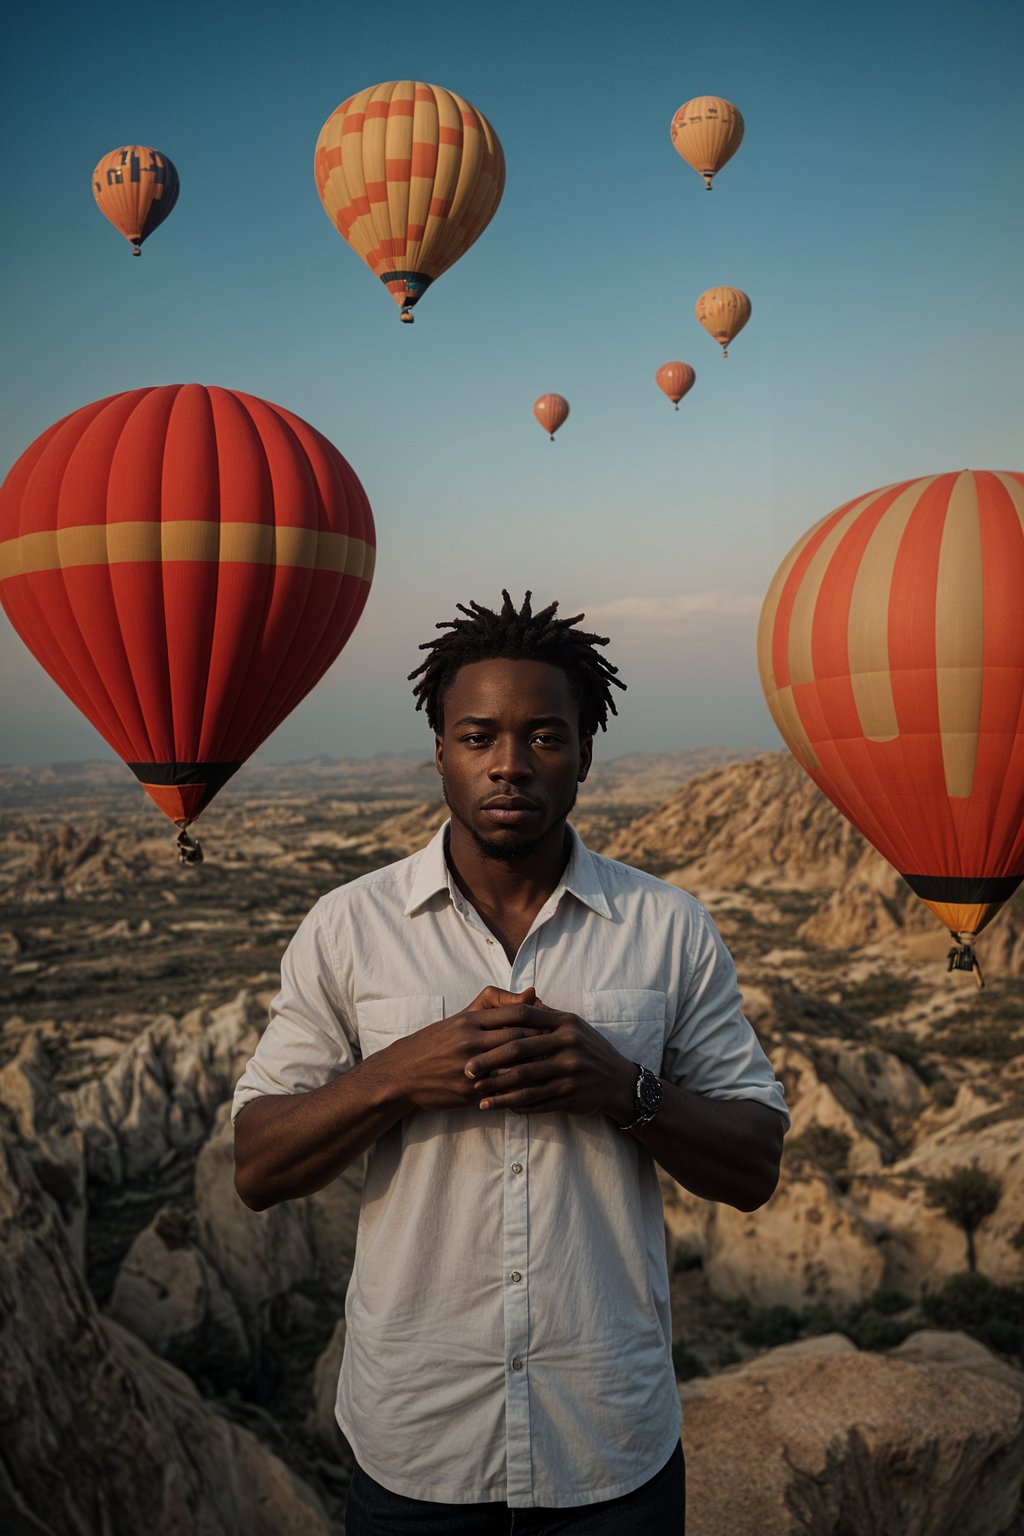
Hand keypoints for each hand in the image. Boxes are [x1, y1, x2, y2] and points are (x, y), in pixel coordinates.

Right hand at [383, 987, 549, 1112]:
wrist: (403, 1073)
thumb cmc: (437, 1041)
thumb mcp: (463, 1016)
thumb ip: (497, 1002)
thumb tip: (532, 994)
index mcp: (470, 1021)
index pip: (514, 1015)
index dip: (539, 1021)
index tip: (556, 1026)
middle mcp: (470, 1042)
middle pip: (517, 1041)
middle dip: (543, 1045)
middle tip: (565, 1049)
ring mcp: (469, 1069)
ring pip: (512, 1068)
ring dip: (536, 1070)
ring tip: (556, 1070)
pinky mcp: (468, 1094)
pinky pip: (501, 1093)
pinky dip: (520, 1093)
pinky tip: (538, 1092)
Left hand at [464, 1002, 636, 1120]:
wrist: (619, 1082)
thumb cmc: (589, 1049)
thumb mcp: (573, 1026)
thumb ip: (546, 1015)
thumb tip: (520, 998)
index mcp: (565, 1023)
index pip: (524, 1018)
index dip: (497, 1025)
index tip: (475, 1035)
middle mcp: (568, 1045)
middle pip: (519, 1050)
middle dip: (489, 1061)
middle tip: (467, 1069)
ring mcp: (569, 1072)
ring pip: (525, 1082)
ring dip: (498, 1091)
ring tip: (479, 1097)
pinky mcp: (570, 1096)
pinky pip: (537, 1102)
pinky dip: (516, 1106)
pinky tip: (500, 1108)